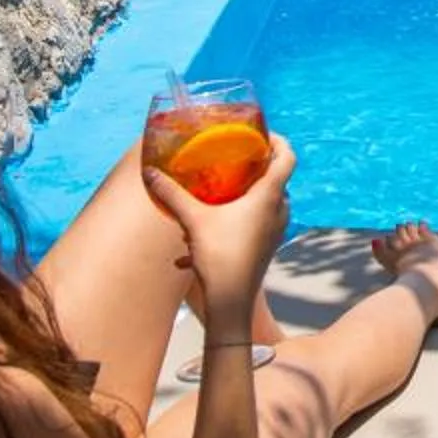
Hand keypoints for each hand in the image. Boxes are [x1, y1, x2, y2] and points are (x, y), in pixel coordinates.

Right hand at [143, 133, 297, 334]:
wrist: (231, 303)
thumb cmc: (220, 256)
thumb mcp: (193, 220)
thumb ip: (172, 194)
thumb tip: (150, 172)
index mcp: (269, 197)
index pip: (287, 157)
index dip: (279, 141)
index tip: (262, 134)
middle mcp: (278, 211)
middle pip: (278, 179)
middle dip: (258, 167)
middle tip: (236, 159)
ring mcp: (275, 231)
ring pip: (267, 203)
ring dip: (247, 195)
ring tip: (220, 194)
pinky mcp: (266, 247)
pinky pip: (256, 225)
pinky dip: (237, 221)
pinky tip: (201, 237)